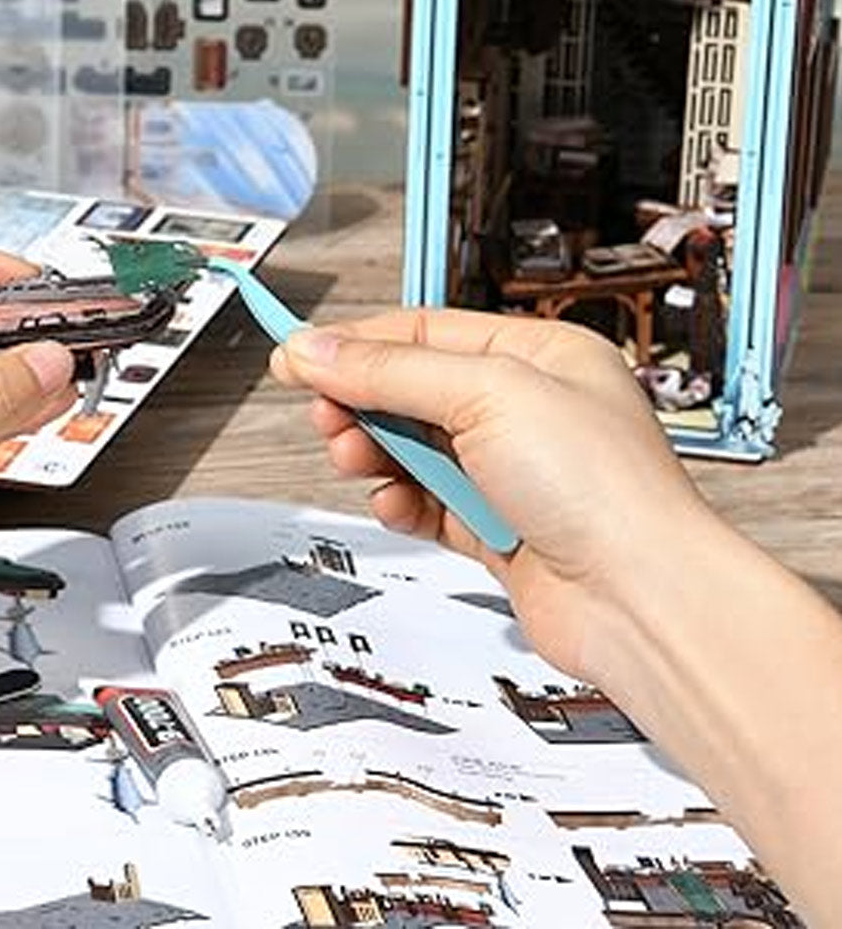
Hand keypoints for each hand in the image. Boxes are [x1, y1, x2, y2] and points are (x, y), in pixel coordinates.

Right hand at [270, 308, 715, 679]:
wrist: (639, 602)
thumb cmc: (606, 492)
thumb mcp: (487, 394)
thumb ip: (390, 371)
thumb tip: (316, 350)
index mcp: (538, 357)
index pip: (425, 334)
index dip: (356, 344)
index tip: (297, 354)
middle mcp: (526, 411)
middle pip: (413, 390)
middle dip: (361, 401)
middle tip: (325, 416)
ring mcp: (510, 473)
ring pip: (413, 450)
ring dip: (375, 452)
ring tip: (354, 457)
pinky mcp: (496, 529)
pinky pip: (426, 504)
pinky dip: (401, 503)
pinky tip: (396, 504)